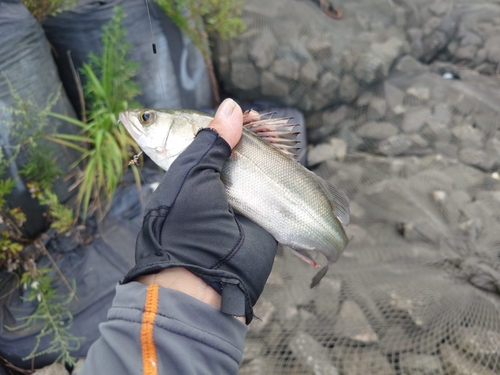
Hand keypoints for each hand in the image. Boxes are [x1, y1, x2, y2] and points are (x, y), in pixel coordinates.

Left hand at [122, 99, 277, 323]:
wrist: (205, 279)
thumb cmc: (187, 225)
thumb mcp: (192, 175)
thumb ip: (212, 142)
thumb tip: (231, 107)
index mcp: (191, 175)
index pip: (213, 141)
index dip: (232, 126)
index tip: (249, 116)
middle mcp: (216, 188)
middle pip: (240, 153)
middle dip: (257, 137)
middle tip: (268, 126)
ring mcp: (240, 204)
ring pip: (261, 172)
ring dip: (274, 156)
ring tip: (284, 142)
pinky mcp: (262, 220)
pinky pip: (277, 197)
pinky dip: (288, 182)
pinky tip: (293, 165)